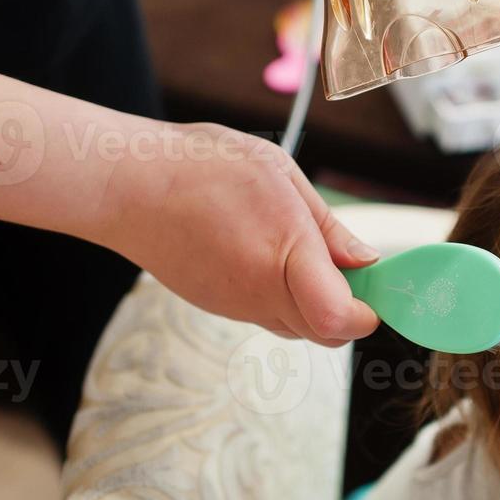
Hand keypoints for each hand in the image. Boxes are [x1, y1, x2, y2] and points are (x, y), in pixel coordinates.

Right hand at [97, 121, 380, 346]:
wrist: (124, 186)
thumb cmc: (200, 167)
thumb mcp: (279, 175)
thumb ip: (326, 226)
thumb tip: (366, 261)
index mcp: (282, 257)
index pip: (340, 320)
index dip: (368, 311)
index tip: (375, 285)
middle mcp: (258, 294)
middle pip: (325, 333)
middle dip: (347, 307)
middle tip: (344, 261)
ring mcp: (233, 306)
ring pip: (296, 326)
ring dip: (314, 302)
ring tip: (298, 248)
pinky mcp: (215, 306)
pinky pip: (265, 315)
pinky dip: (282, 296)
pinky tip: (266, 252)